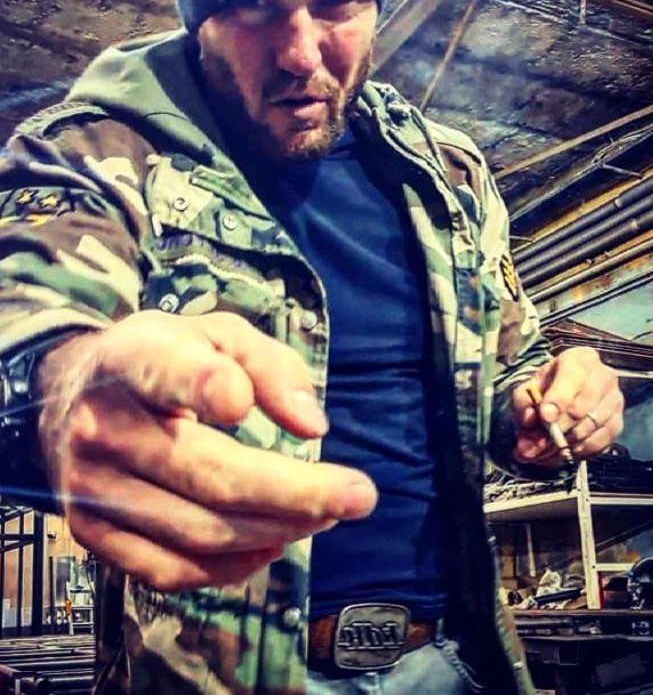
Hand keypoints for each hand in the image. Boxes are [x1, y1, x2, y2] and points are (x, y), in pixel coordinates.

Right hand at [37, 311, 376, 591]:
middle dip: (296, 493)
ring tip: (325, 515)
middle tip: (360, 495)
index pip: (164, 371)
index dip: (204, 385)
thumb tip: (313, 426)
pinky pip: (172, 571)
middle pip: (208, 475)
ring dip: (278, 529)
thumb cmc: (160, 359)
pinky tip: (273, 542)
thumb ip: (269, 364)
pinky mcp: (92, 533)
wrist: (69, 396)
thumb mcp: (215, 332)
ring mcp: (91, 488)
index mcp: (133, 359)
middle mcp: (103, 426)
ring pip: (199, 531)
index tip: (241, 403)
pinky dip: (233, 566)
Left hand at [511, 346, 623, 467]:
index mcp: (579, 359)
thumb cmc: (547, 387)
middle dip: (558, 429)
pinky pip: (602, 442)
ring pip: (592, 427)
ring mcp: (614, 400)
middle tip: (536, 445)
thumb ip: (524, 402)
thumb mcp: (529, 388)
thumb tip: (530, 420)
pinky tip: (562, 453)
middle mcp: (603, 376)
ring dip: (566, 444)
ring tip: (543, 453)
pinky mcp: (618, 422)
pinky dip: (580, 451)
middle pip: (583, 407)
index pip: (572, 378)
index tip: (545, 418)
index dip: (559, 399)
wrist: (566, 392)